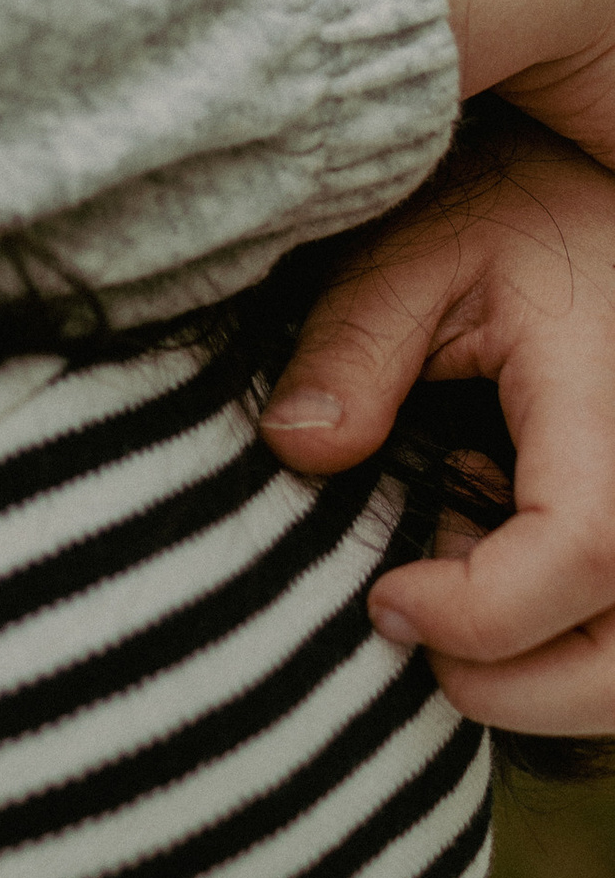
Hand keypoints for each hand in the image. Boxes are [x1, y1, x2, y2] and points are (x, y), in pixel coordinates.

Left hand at [261, 110, 614, 735]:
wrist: (588, 191)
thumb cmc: (500, 216)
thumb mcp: (413, 252)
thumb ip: (355, 347)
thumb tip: (295, 448)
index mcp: (614, 401)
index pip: (588, 551)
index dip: (485, 611)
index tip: (384, 598)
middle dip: (516, 686)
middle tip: (405, 624)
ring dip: (544, 673)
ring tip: (453, 578)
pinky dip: (562, 641)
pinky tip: (494, 563)